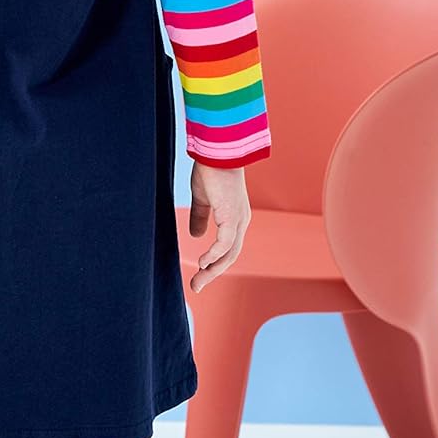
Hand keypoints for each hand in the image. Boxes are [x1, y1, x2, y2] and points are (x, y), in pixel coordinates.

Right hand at [187, 160, 250, 292]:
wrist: (216, 151)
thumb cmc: (210, 170)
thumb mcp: (202, 198)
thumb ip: (200, 216)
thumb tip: (196, 236)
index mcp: (235, 217)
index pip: (228, 248)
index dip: (214, 263)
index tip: (199, 274)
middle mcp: (241, 222)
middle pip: (230, 256)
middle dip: (213, 273)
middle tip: (197, 286)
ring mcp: (238, 220)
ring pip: (229, 254)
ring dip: (212, 270)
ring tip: (197, 282)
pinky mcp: (231, 216)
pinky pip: (224, 243)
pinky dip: (213, 255)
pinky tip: (202, 263)